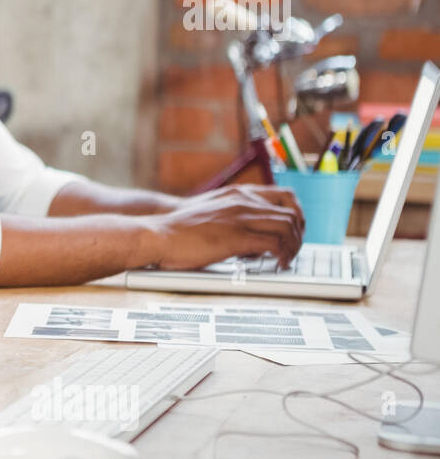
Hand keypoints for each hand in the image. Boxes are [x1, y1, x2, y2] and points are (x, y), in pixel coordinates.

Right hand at [143, 184, 303, 270]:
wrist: (158, 233)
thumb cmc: (179, 229)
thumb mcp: (212, 214)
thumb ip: (234, 219)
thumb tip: (253, 239)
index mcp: (238, 195)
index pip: (286, 197)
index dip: (297, 215)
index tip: (295, 231)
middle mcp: (243, 202)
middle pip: (291, 214)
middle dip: (299, 235)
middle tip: (294, 250)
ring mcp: (241, 218)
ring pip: (287, 227)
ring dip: (294, 246)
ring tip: (287, 260)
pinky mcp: (236, 237)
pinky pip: (275, 244)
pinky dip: (283, 255)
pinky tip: (278, 264)